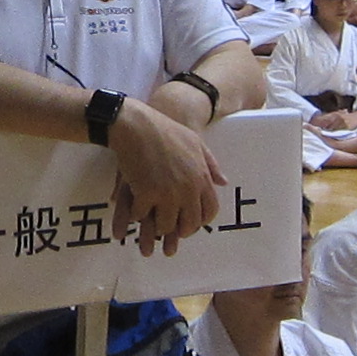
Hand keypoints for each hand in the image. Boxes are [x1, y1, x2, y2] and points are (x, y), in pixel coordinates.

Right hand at [103, 96, 220, 255]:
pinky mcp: (146, 194)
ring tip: (150, 224)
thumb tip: (223, 182)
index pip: (210, 210)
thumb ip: (211, 164)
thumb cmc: (165, 130)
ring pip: (166, 225)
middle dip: (179, 231)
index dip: (200, 221)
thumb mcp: (195, 142)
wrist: (137, 125)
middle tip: (169, 230)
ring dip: (157, 226)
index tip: (189, 223)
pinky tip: (133, 210)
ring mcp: (167, 193)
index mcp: (202, 177)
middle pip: (189, 224)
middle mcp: (188, 189)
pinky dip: (135, 215)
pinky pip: (141, 216)